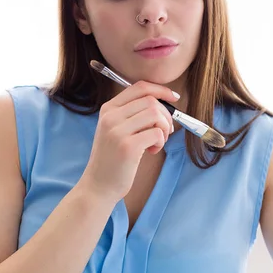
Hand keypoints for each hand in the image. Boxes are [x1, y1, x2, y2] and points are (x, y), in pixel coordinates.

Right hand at [78, 81, 179, 203]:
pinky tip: (151, 151)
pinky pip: (157, 133)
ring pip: (156, 115)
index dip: (161, 90)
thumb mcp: (116, 129)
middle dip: (165, 115)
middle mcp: (111, 116)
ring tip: (157, 141)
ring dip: (165, 128)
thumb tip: (165, 101)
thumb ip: (133, 113)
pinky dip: (160, 141)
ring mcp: (117, 131)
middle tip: (164, 132)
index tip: (174, 97)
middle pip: (151, 101)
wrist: (98, 185)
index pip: (140, 87)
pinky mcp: (128, 147)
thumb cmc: (114, 157)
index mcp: (108, 108)